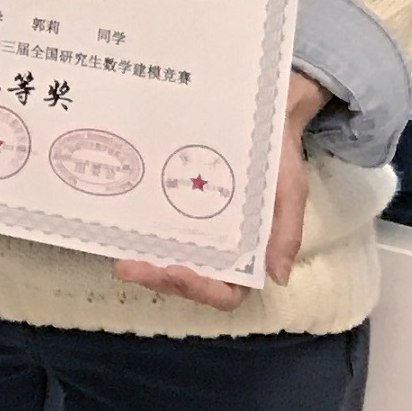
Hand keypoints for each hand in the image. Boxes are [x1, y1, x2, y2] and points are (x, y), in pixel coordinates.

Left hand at [114, 71, 329, 308]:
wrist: (260, 117)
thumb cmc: (278, 158)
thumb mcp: (290, 192)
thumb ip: (286, 233)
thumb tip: (277, 277)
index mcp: (249, 254)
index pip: (226, 293)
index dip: (201, 290)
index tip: (177, 270)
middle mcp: (219, 250)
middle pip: (188, 283)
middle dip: (159, 280)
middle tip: (130, 267)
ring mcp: (196, 231)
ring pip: (168, 263)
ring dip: (146, 267)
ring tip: (121, 259)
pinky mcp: (176, 209)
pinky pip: (159, 232)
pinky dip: (143, 238)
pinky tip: (123, 230)